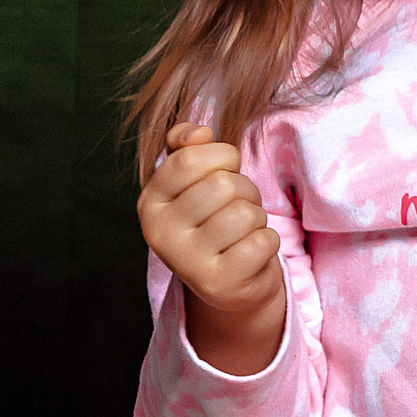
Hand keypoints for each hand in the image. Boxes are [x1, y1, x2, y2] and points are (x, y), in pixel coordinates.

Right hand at [141, 124, 285, 374]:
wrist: (229, 282)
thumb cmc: (214, 220)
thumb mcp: (194, 181)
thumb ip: (187, 148)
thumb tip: (198, 132)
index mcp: (150, 202)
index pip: (189, 159)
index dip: (222, 157)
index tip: (223, 172)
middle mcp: (159, 233)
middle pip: (223, 186)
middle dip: (243, 191)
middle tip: (235, 209)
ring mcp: (187, 263)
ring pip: (245, 213)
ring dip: (256, 218)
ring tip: (242, 231)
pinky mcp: (219, 284)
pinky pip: (262, 241)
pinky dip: (267, 242)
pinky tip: (250, 254)